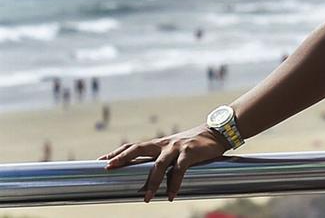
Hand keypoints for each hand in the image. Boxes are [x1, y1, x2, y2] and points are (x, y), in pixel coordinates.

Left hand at [99, 125, 229, 201]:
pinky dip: (174, 185)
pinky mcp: (189, 153)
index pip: (133, 146)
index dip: (117, 153)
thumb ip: (164, 158)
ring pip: (159, 165)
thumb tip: (152, 175)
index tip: (101, 161)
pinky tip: (171, 196)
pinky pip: (179, 171)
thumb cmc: (195, 143)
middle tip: (109, 168)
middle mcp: (164, 144)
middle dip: (122, 158)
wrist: (217, 132)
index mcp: (159, 143)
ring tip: (146, 198)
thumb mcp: (176, 148)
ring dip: (152, 183)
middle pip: (138, 149)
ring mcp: (176, 148)